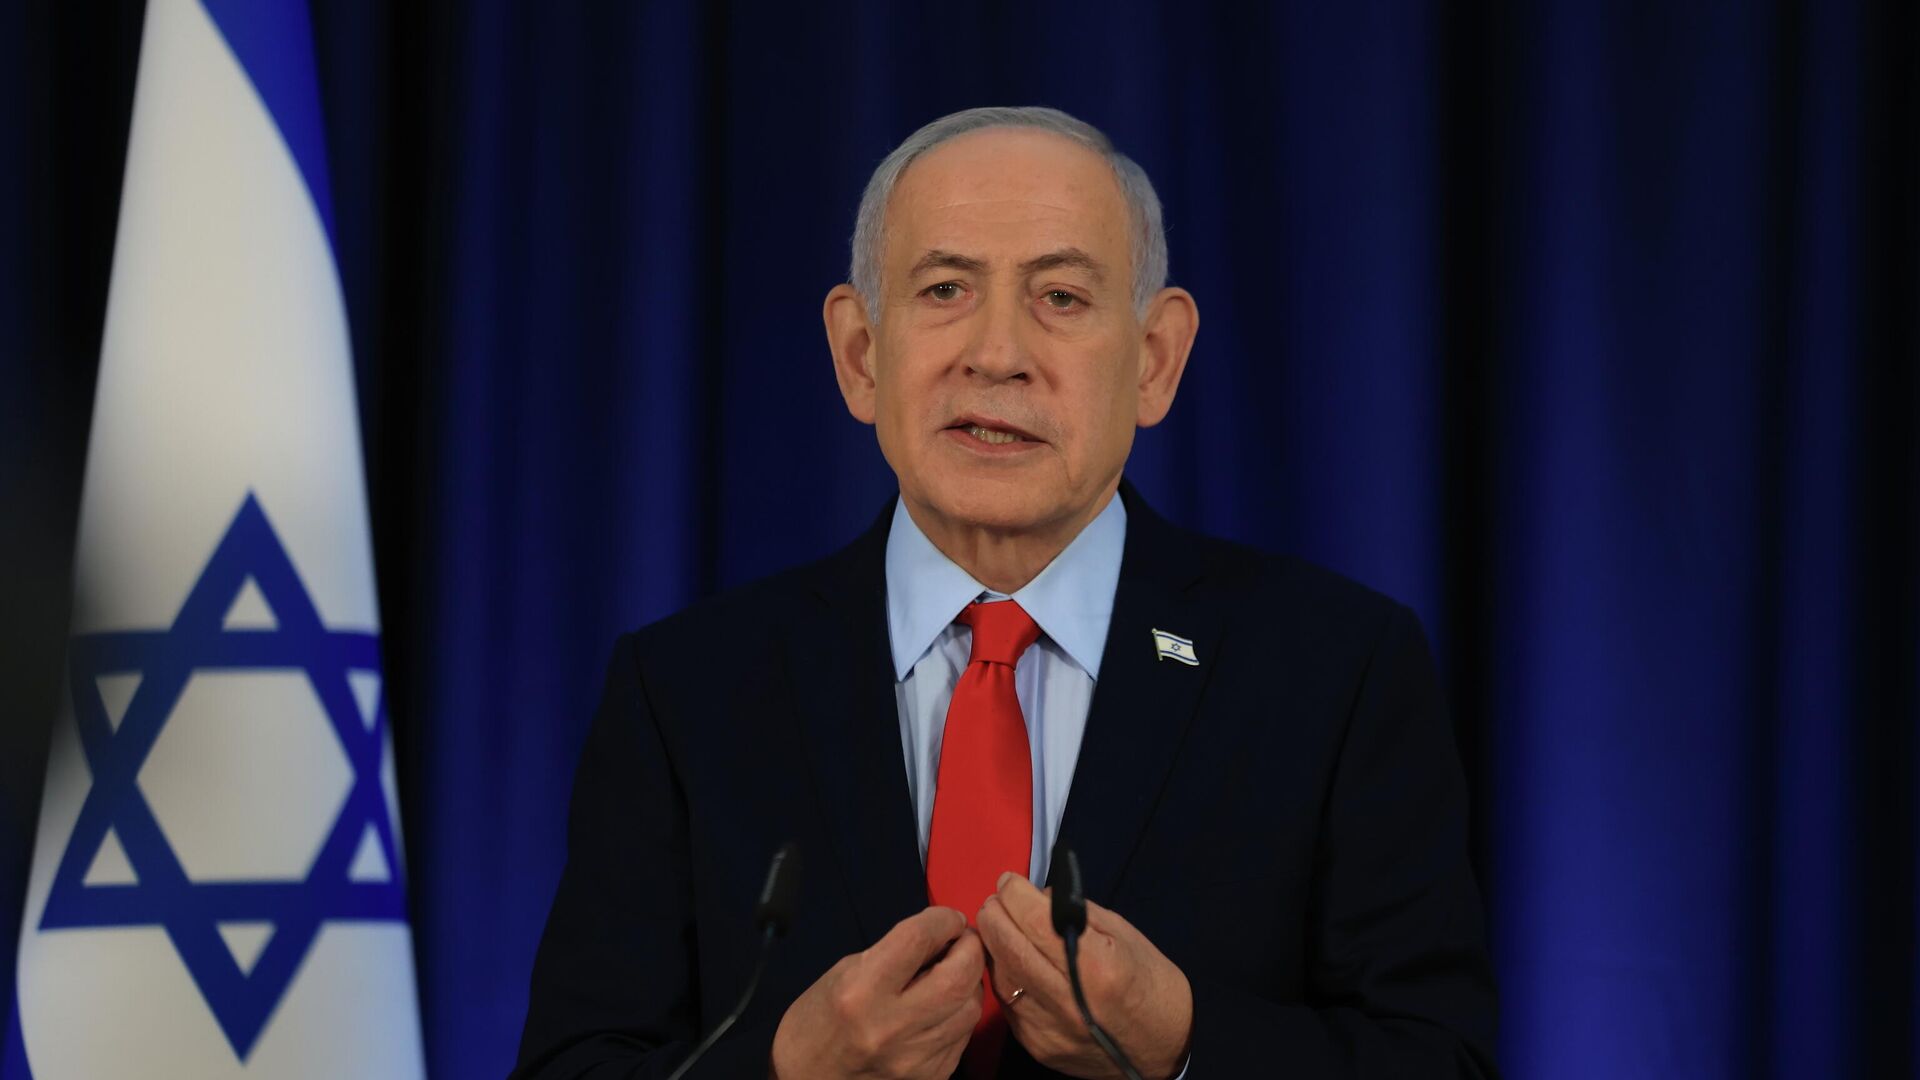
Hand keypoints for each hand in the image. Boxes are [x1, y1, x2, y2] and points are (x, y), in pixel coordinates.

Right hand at [769, 906, 983, 1079]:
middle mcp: (891, 1026)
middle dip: (971, 949)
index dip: (942, 919)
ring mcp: (914, 1058)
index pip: (918, 939)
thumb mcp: (846, 971)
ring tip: (956, 972)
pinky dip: (960, 1014)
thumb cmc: (819, 1021)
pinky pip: (963, 1037)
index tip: (949, 918)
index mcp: (861, 991)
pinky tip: (945, 1007)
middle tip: (964, 940)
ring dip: (970, 983)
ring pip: (970, 1009)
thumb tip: (941, 936)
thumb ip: (895, 952)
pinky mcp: (930, 1077)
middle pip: (958, 976)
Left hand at [976, 873, 1191, 1079]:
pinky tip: (1012, 961)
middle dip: (995, 915)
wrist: (1163, 1049)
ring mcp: (1048, 1029)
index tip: (1009, 881)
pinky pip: (1007, 1002)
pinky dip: (1005, 975)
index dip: (1015, 895)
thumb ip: (1076, 913)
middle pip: (1009, 947)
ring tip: (1001, 926)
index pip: (1036, 921)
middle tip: (996, 900)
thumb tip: (1036, 895)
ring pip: (1000, 976)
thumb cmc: (1150, 984)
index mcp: (1096, 967)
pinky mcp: (1037, 1046)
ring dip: (994, 945)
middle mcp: (1067, 1002)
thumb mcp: (1123, 935)